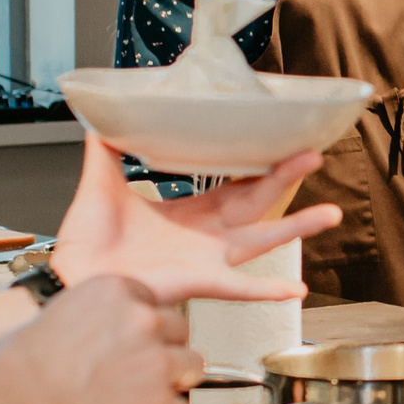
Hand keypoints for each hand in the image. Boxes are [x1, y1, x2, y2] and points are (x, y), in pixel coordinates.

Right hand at [6, 274, 206, 403]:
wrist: (18, 402)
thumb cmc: (23, 367)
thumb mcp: (58, 315)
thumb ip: (94, 318)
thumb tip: (102, 331)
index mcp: (116, 291)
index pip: (153, 303)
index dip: (147, 328)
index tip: (141, 341)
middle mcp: (143, 320)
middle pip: (179, 331)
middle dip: (166, 351)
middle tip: (147, 370)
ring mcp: (156, 361)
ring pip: (193, 367)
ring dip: (175, 384)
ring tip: (154, 398)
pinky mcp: (160, 402)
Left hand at [50, 136, 341, 301]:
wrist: (73, 273)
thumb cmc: (88, 240)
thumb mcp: (101, 183)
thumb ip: (106, 150)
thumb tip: (104, 113)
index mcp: (189, 212)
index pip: (235, 186)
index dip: (260, 167)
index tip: (285, 144)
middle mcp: (206, 236)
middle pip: (258, 204)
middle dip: (286, 180)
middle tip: (314, 156)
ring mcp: (207, 260)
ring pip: (261, 241)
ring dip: (296, 228)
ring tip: (331, 214)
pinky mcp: (198, 282)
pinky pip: (238, 288)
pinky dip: (267, 290)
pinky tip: (298, 290)